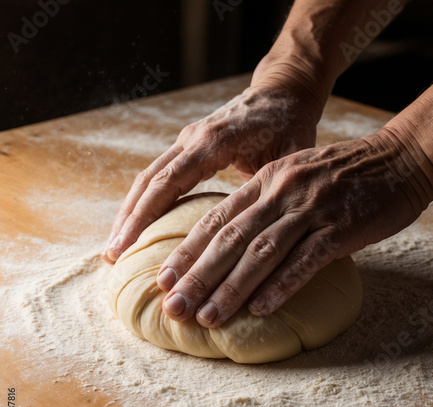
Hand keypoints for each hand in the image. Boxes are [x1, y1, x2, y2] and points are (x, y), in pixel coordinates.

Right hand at [101, 85, 317, 263]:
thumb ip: (267, 190)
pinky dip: (145, 201)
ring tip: (116, 246)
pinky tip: (138, 224)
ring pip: (148, 178)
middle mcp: (192, 139)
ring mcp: (188, 141)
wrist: (282, 93)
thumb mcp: (287, 158)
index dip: (144, 217)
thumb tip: (251, 234)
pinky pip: (160, 175)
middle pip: (149, 182)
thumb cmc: (289, 125)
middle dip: (128, 220)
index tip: (127, 248)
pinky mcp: (189, 147)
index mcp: (213, 142)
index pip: (167, 183)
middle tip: (112, 256)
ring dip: (130, 212)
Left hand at [157, 129, 432, 327]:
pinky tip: (261, 309)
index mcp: (266, 180)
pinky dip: (281, 285)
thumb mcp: (295, 175)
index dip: (187, 251)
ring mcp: (312, 209)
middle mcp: (282, 192)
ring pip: (261, 252)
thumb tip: (236, 240)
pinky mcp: (342, 227)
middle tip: (172, 308)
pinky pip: (306, 260)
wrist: (401, 157)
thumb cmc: (345, 173)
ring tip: (206, 318)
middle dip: (197, 276)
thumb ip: (266, 203)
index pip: (216, 219)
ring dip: (231, 288)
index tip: (162, 280)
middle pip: (229, 239)